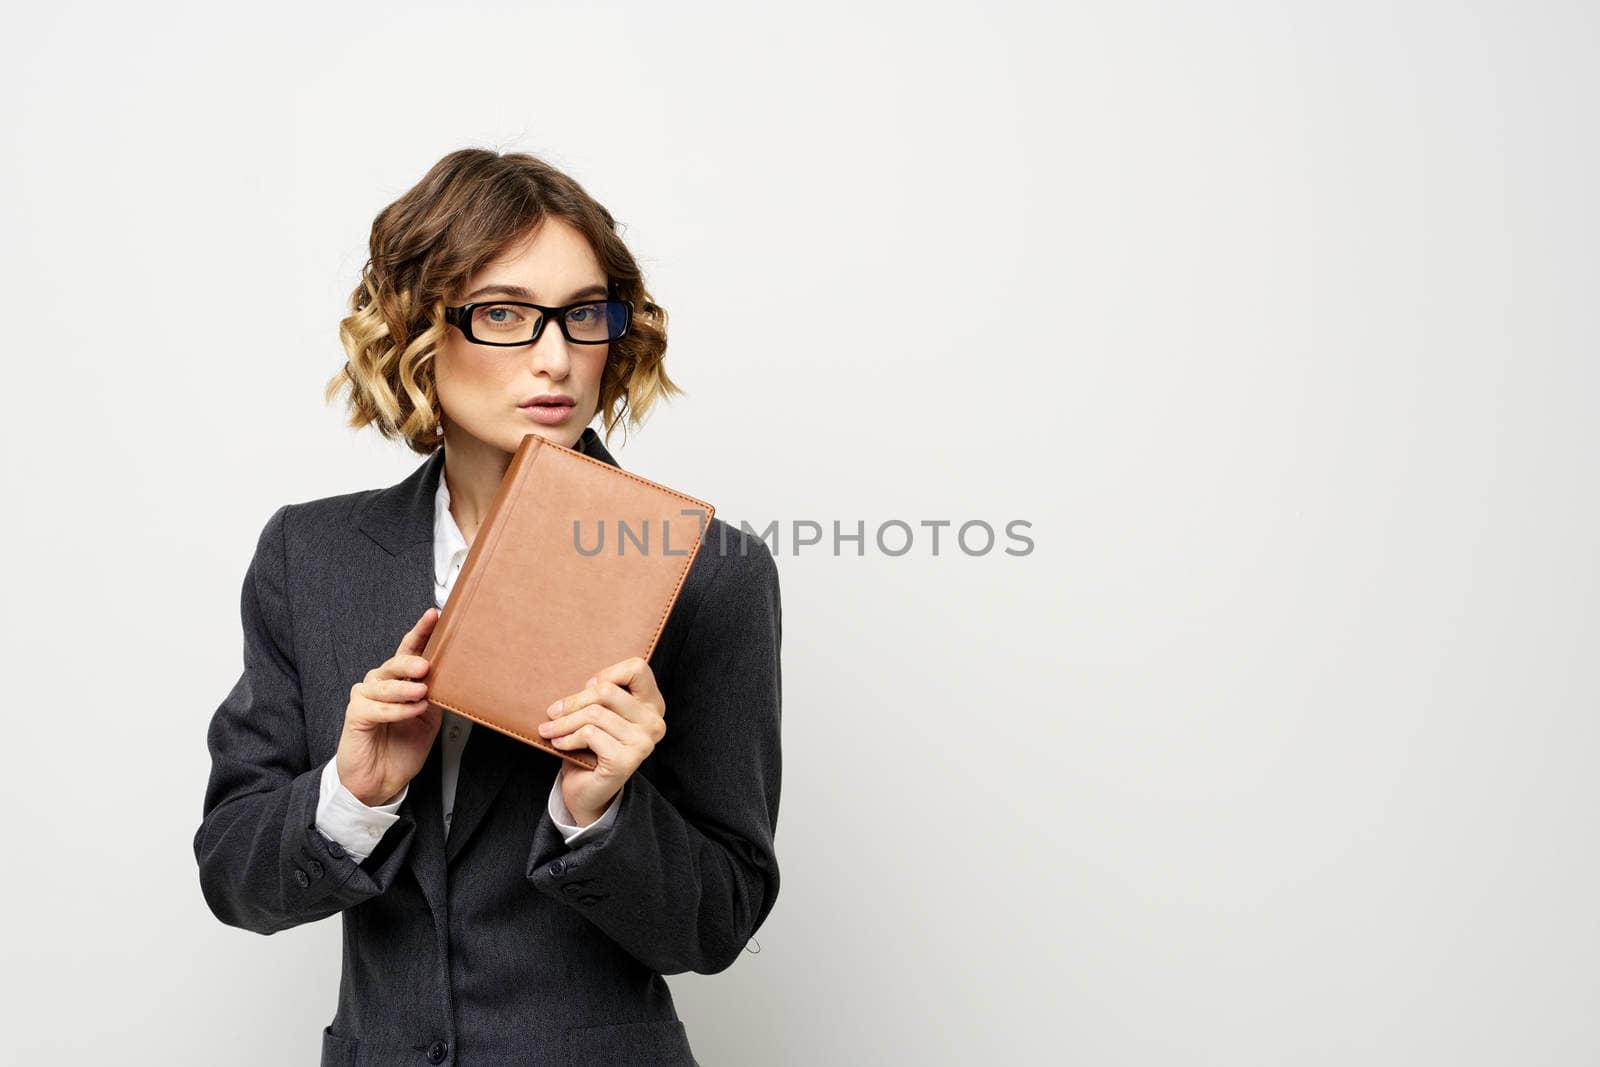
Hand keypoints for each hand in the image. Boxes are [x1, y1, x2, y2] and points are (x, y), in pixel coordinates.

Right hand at [334, 607, 442, 806]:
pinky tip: (411, 711)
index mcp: (400, 679)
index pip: (410, 650)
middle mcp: (380, 682)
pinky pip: (375, 707)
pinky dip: (396, 709)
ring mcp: (365, 697)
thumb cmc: (403, 747)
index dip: (421, 632)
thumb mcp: (430, 718)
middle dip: (410, 661)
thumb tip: (457, 674)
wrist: (382, 780)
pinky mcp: (355, 715)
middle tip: (424, 666)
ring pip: (384, 683)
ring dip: (404, 688)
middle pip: (394, 662)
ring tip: (421, 693)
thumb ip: (437, 694)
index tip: (435, 615)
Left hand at [540, 656, 666, 823]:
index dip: (607, 674)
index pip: (637, 668)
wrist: (588, 792)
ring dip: (564, 722)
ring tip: (550, 729)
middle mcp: (655, 722)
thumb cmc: (591, 748)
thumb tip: (582, 682)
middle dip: (574, 702)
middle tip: (553, 712)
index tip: (587, 688)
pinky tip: (559, 743)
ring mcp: (643, 742)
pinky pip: (590, 734)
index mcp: (652, 705)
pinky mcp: (627, 760)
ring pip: (594, 714)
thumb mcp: (598, 714)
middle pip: (607, 691)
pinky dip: (568, 738)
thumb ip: (599, 696)